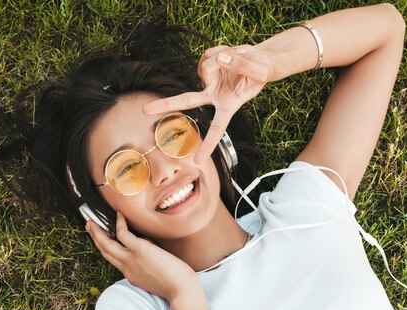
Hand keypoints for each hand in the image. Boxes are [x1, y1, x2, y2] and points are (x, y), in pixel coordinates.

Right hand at [86, 213, 199, 302]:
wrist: (182, 292)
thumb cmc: (177, 285)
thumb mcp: (158, 277)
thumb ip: (150, 263)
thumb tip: (151, 246)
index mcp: (131, 276)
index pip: (116, 260)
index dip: (107, 249)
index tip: (103, 240)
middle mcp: (127, 268)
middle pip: (105, 252)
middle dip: (95, 239)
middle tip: (89, 227)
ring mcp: (132, 259)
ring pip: (107, 245)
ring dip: (97, 232)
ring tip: (91, 222)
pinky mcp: (140, 250)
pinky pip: (122, 234)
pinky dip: (119, 223)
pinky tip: (119, 214)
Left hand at [144, 44, 272, 162]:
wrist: (260, 58)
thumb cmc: (262, 70)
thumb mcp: (259, 69)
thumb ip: (241, 65)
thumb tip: (220, 58)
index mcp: (228, 106)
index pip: (217, 128)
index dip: (208, 145)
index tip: (198, 161)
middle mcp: (214, 96)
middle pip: (186, 101)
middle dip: (165, 104)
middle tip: (144, 111)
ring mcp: (208, 81)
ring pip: (205, 66)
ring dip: (222, 57)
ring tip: (237, 57)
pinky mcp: (207, 67)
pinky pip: (207, 55)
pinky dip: (218, 50)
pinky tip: (229, 54)